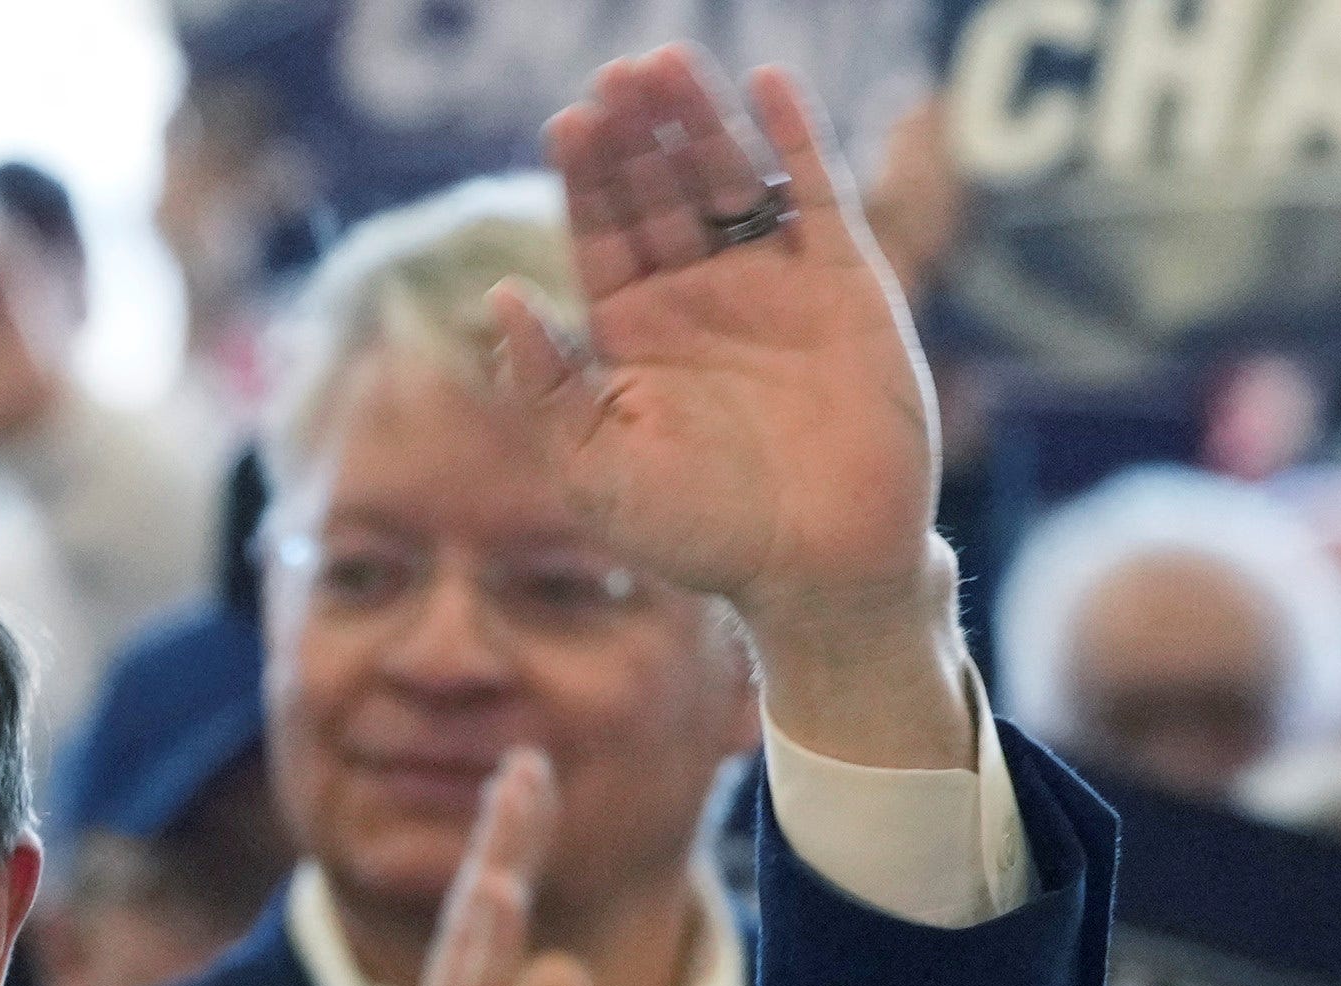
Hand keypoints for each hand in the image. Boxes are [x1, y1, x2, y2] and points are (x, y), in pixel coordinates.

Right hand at [388, 749, 591, 985]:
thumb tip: (561, 968)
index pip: (487, 946)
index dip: (509, 862)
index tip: (532, 779)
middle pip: (470, 945)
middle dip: (499, 852)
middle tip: (529, 763)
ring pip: (462, 978)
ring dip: (490, 892)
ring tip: (518, 806)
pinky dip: (479, 966)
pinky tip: (503, 903)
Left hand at [497, 51, 969, 767]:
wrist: (816, 568)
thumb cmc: (700, 535)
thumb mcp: (596, 470)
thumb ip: (545, 387)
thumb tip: (496, 299)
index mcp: (636, 337)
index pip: (602, 236)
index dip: (586, 178)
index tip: (567, 122)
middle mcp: (701, 298)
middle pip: (660, 191)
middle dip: (637, 135)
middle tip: (616, 74)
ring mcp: (773, 284)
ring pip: (729, 178)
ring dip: (699, 120)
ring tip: (667, 63)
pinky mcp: (844, 284)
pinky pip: (816, 195)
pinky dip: (796, 139)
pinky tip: (767, 83)